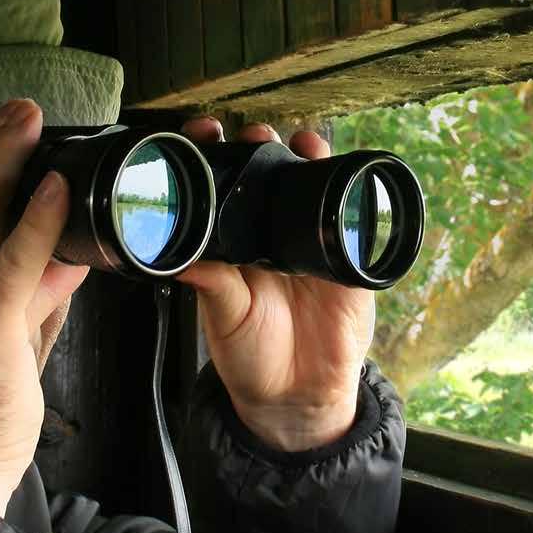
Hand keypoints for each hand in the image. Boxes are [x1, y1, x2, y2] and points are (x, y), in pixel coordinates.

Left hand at [176, 119, 375, 451]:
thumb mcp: (224, 318)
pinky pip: (353, 219)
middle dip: (261, 144)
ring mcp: (310, 243)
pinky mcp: (346, 260)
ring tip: (301, 141)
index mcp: (235, 243)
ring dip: (307, 155)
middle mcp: (270, 235)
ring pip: (310, 185)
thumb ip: (212, 285)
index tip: (204, 134)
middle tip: (252, 134)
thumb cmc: (250, 358)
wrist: (297, 398)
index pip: (222, 187)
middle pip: (268, 173)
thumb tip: (180, 256)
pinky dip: (351, 192)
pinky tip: (344, 172)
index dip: (215, 156)